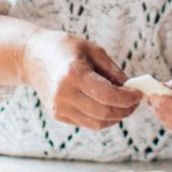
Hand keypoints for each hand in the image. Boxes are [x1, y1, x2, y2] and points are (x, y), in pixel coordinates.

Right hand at [20, 29, 141, 129]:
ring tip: (124, 105)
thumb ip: (113, 70)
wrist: (32, 57)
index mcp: (74, 74)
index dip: (128, 98)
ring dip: (116, 117)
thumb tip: (131, 88)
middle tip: (135, 101)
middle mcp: (65, 94)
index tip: (139, 93)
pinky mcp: (57, 115)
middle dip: (126, 110)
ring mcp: (59, 107)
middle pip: (105, 113)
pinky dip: (102, 118)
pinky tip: (107, 106)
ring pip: (97, 123)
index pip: (108, 95)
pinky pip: (87, 123)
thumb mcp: (92, 49)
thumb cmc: (65, 48)